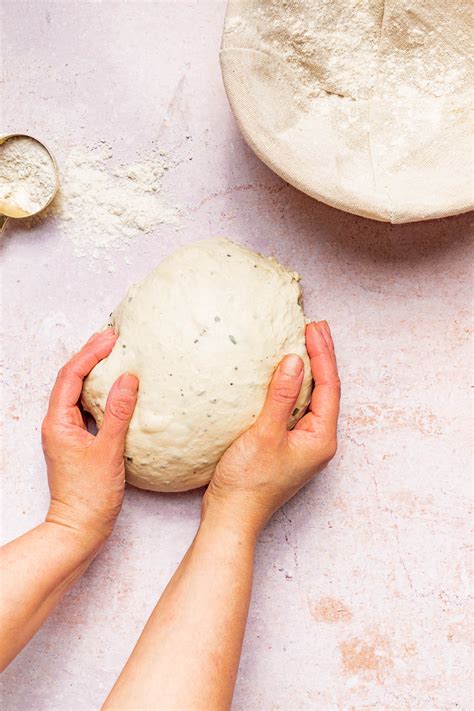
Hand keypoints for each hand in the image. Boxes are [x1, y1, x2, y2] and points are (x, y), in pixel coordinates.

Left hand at [42, 329, 138, 549]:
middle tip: (112, 338)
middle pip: (71, 379)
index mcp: (58, 423)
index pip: (71, 376)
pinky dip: (100, 393)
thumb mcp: (109, 451)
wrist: (79, 529)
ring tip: (114, 355)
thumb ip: (119, 413)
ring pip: (78, 393)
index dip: (90, 354)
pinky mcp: (78, 442)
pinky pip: (87, 409)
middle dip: (90, 356)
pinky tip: (117, 390)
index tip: (111, 339)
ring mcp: (67, 433)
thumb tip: (128, 379)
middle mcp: (58, 424)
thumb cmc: (90, 496)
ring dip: (95, 372)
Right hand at [203, 321, 339, 535]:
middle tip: (317, 325)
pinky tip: (286, 373)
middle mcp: (317, 441)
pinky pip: (297, 407)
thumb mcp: (263, 434)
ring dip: (311, 368)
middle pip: (327, 390)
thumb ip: (281, 396)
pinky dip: (295, 385)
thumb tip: (296, 361)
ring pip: (313, 397)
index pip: (329, 387)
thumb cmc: (247, 483)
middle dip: (322, 356)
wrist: (232, 516)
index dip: (323, 354)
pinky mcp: (287, 445)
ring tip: (307, 340)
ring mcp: (303, 444)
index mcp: (320, 439)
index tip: (314, 328)